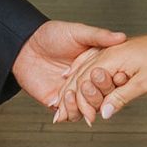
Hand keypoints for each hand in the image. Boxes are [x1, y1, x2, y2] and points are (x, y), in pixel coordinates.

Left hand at [12, 19, 127, 109]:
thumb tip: (121, 37)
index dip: (118, 80)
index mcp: (96, 66)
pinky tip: (67, 96)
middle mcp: (86, 82)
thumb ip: (99, 36)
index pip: (113, 79)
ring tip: (79, 89)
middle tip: (92, 83)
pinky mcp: (59, 102)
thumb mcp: (78, 32)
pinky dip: (71, 110)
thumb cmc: (51, 35)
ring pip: (89, 109)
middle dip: (101, 94)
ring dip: (87, 104)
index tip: (118, 76)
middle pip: (103, 97)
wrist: (25, 45)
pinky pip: (70, 114)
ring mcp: (73, 93)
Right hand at [56, 26, 146, 124]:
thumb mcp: (145, 83)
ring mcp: (111, 51)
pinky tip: (75, 77)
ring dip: (72, 86)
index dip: (76, 101)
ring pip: (83, 69)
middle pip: (79, 75)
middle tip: (59, 117)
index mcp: (111, 58)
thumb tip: (103, 113)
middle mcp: (107, 52)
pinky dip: (81, 74)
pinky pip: (92, 63)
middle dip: (68, 96)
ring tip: (61, 104)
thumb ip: (122, 97)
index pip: (84, 81)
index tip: (72, 119)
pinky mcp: (118, 52)